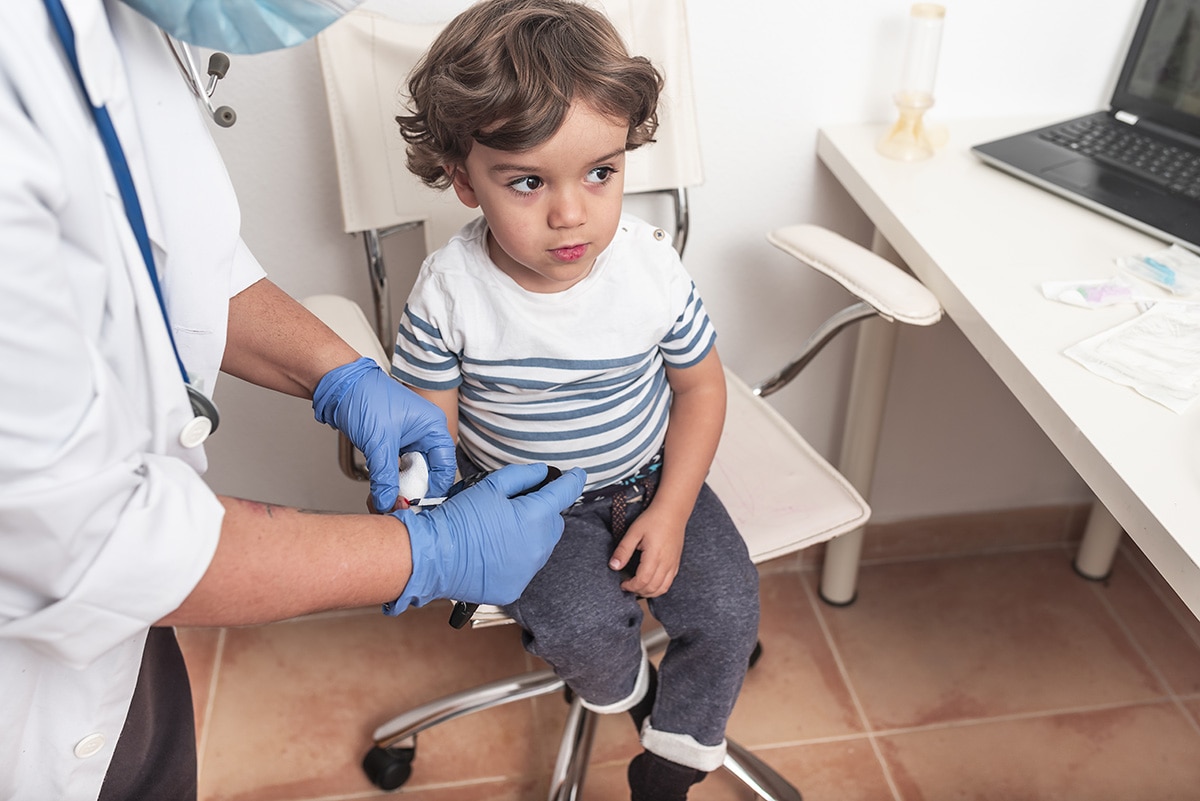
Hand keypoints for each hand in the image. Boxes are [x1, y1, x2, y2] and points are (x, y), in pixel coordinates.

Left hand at [312, 357, 456, 511]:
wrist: (337, 384)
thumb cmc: (363, 396)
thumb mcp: (378, 442)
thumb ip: (385, 477)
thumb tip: (388, 502)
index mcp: (432, 426)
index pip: (445, 466)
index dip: (434, 487)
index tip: (419, 504)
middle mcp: (424, 432)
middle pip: (428, 471)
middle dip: (413, 489)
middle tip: (399, 503)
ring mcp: (407, 437)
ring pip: (410, 470)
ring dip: (399, 484)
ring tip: (387, 496)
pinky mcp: (391, 441)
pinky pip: (396, 466)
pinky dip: (389, 477)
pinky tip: (381, 486)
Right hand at [384, 464, 585, 612]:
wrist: (434, 557)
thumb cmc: (460, 519)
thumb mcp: (490, 487)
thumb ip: (522, 476)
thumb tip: (542, 473)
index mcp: (535, 518)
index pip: (565, 494)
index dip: (573, 481)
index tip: (577, 475)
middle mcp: (539, 547)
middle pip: (554, 523)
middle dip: (543, 512)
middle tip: (519, 506)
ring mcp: (528, 571)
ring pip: (541, 547)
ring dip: (530, 536)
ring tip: (501, 530)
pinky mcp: (515, 588)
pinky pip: (525, 567)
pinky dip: (516, 558)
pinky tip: (494, 552)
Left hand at [610, 506, 684, 597]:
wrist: (672, 512)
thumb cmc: (653, 519)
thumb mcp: (634, 532)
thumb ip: (623, 550)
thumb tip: (613, 566)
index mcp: (654, 556)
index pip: (643, 580)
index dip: (631, 586)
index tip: (622, 584)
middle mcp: (666, 563)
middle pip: (652, 588)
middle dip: (638, 591)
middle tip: (627, 586)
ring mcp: (673, 564)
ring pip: (662, 589)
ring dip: (648, 592)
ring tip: (637, 587)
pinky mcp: (676, 563)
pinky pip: (669, 583)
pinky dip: (658, 588)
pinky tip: (649, 582)